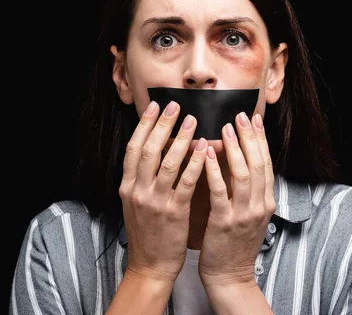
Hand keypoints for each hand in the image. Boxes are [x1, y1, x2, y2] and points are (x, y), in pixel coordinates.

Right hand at [119, 100, 207, 281]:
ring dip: (180, 138)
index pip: (133, 148)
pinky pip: (185, 182)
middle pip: (148, 149)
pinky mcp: (173, 212)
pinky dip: (194, 163)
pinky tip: (203, 148)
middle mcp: (137, 191)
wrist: (150, 265)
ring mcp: (154, 201)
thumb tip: (158, 148)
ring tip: (192, 120)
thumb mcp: (138, 202)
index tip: (155, 106)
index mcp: (128, 186)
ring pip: (166, 162)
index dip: (144, 125)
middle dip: (162, 124)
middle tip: (175, 105)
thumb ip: (145, 178)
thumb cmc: (150, 231)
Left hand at [198, 111, 276, 287]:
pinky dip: (215, 170)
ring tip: (225, 127)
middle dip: (250, 137)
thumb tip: (240, 158)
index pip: (267, 163)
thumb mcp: (251, 214)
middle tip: (240, 115)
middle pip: (259, 163)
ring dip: (235, 148)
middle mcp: (260, 205)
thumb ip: (249, 189)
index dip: (260, 139)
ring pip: (244, 174)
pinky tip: (208, 153)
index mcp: (267, 201)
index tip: (254, 118)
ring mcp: (244, 214)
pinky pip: (220, 191)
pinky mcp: (225, 222)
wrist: (230, 275)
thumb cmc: (235, 242)